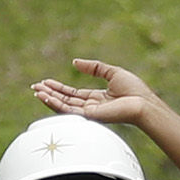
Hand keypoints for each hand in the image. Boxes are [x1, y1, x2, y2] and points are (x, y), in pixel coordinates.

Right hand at [31, 57, 160, 135]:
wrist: (143, 103)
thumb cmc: (134, 90)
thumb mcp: (112, 72)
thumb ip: (94, 67)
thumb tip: (75, 62)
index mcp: (97, 98)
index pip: (73, 93)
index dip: (59, 88)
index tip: (46, 82)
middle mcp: (91, 107)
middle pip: (65, 100)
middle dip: (50, 93)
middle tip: (35, 87)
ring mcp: (89, 113)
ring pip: (63, 106)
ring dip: (49, 98)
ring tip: (36, 91)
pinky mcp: (88, 116)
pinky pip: (68, 110)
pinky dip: (55, 104)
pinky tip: (45, 96)